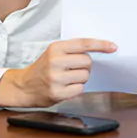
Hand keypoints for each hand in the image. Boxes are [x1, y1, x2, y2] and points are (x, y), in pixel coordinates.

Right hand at [0, 38, 116, 107]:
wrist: (23, 86)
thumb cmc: (43, 69)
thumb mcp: (53, 53)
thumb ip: (72, 50)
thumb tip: (100, 51)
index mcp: (55, 48)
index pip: (84, 44)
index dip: (101, 45)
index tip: (113, 47)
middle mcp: (55, 61)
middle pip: (88, 62)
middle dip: (85, 66)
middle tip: (74, 69)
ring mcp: (55, 78)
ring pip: (85, 76)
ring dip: (81, 79)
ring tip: (67, 79)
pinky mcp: (57, 93)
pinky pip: (80, 89)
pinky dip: (76, 89)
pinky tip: (65, 88)